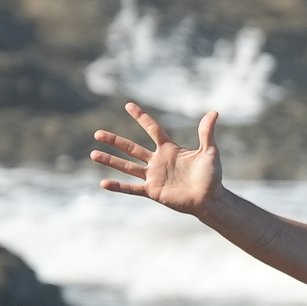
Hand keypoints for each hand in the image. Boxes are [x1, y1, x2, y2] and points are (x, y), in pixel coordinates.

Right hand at [92, 102, 223, 213]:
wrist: (210, 200)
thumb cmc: (212, 176)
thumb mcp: (209, 152)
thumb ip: (206, 133)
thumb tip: (213, 112)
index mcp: (170, 149)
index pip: (152, 129)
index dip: (141, 117)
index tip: (128, 105)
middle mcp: (158, 161)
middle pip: (132, 148)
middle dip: (115, 141)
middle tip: (97, 133)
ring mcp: (154, 176)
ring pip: (127, 166)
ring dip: (111, 160)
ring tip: (93, 153)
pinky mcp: (153, 191)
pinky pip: (132, 188)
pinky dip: (118, 186)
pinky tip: (103, 183)